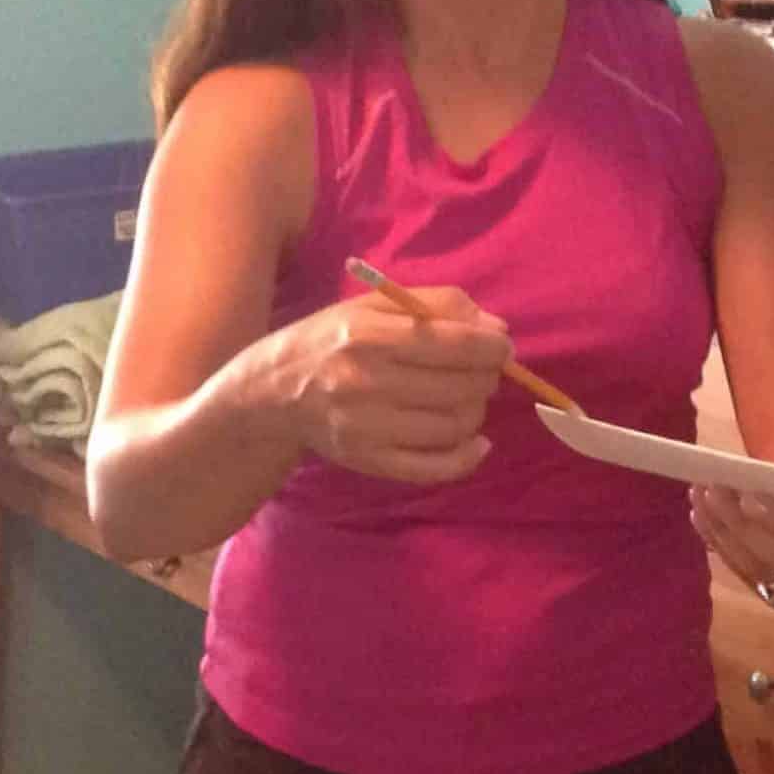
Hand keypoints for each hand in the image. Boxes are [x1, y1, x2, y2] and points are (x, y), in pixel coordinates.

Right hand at [267, 288, 510, 483]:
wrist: (272, 391)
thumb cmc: (332, 339)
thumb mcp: (374, 305)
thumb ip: (437, 305)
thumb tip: (496, 327)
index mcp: (366, 335)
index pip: (453, 344)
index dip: (492, 347)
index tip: (501, 346)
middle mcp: (364, 382)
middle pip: (460, 386)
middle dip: (486, 376)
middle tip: (482, 370)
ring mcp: (366, 428)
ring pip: (455, 425)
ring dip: (477, 410)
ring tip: (466, 397)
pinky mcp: (369, 462)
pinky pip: (435, 468)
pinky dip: (468, 457)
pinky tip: (477, 441)